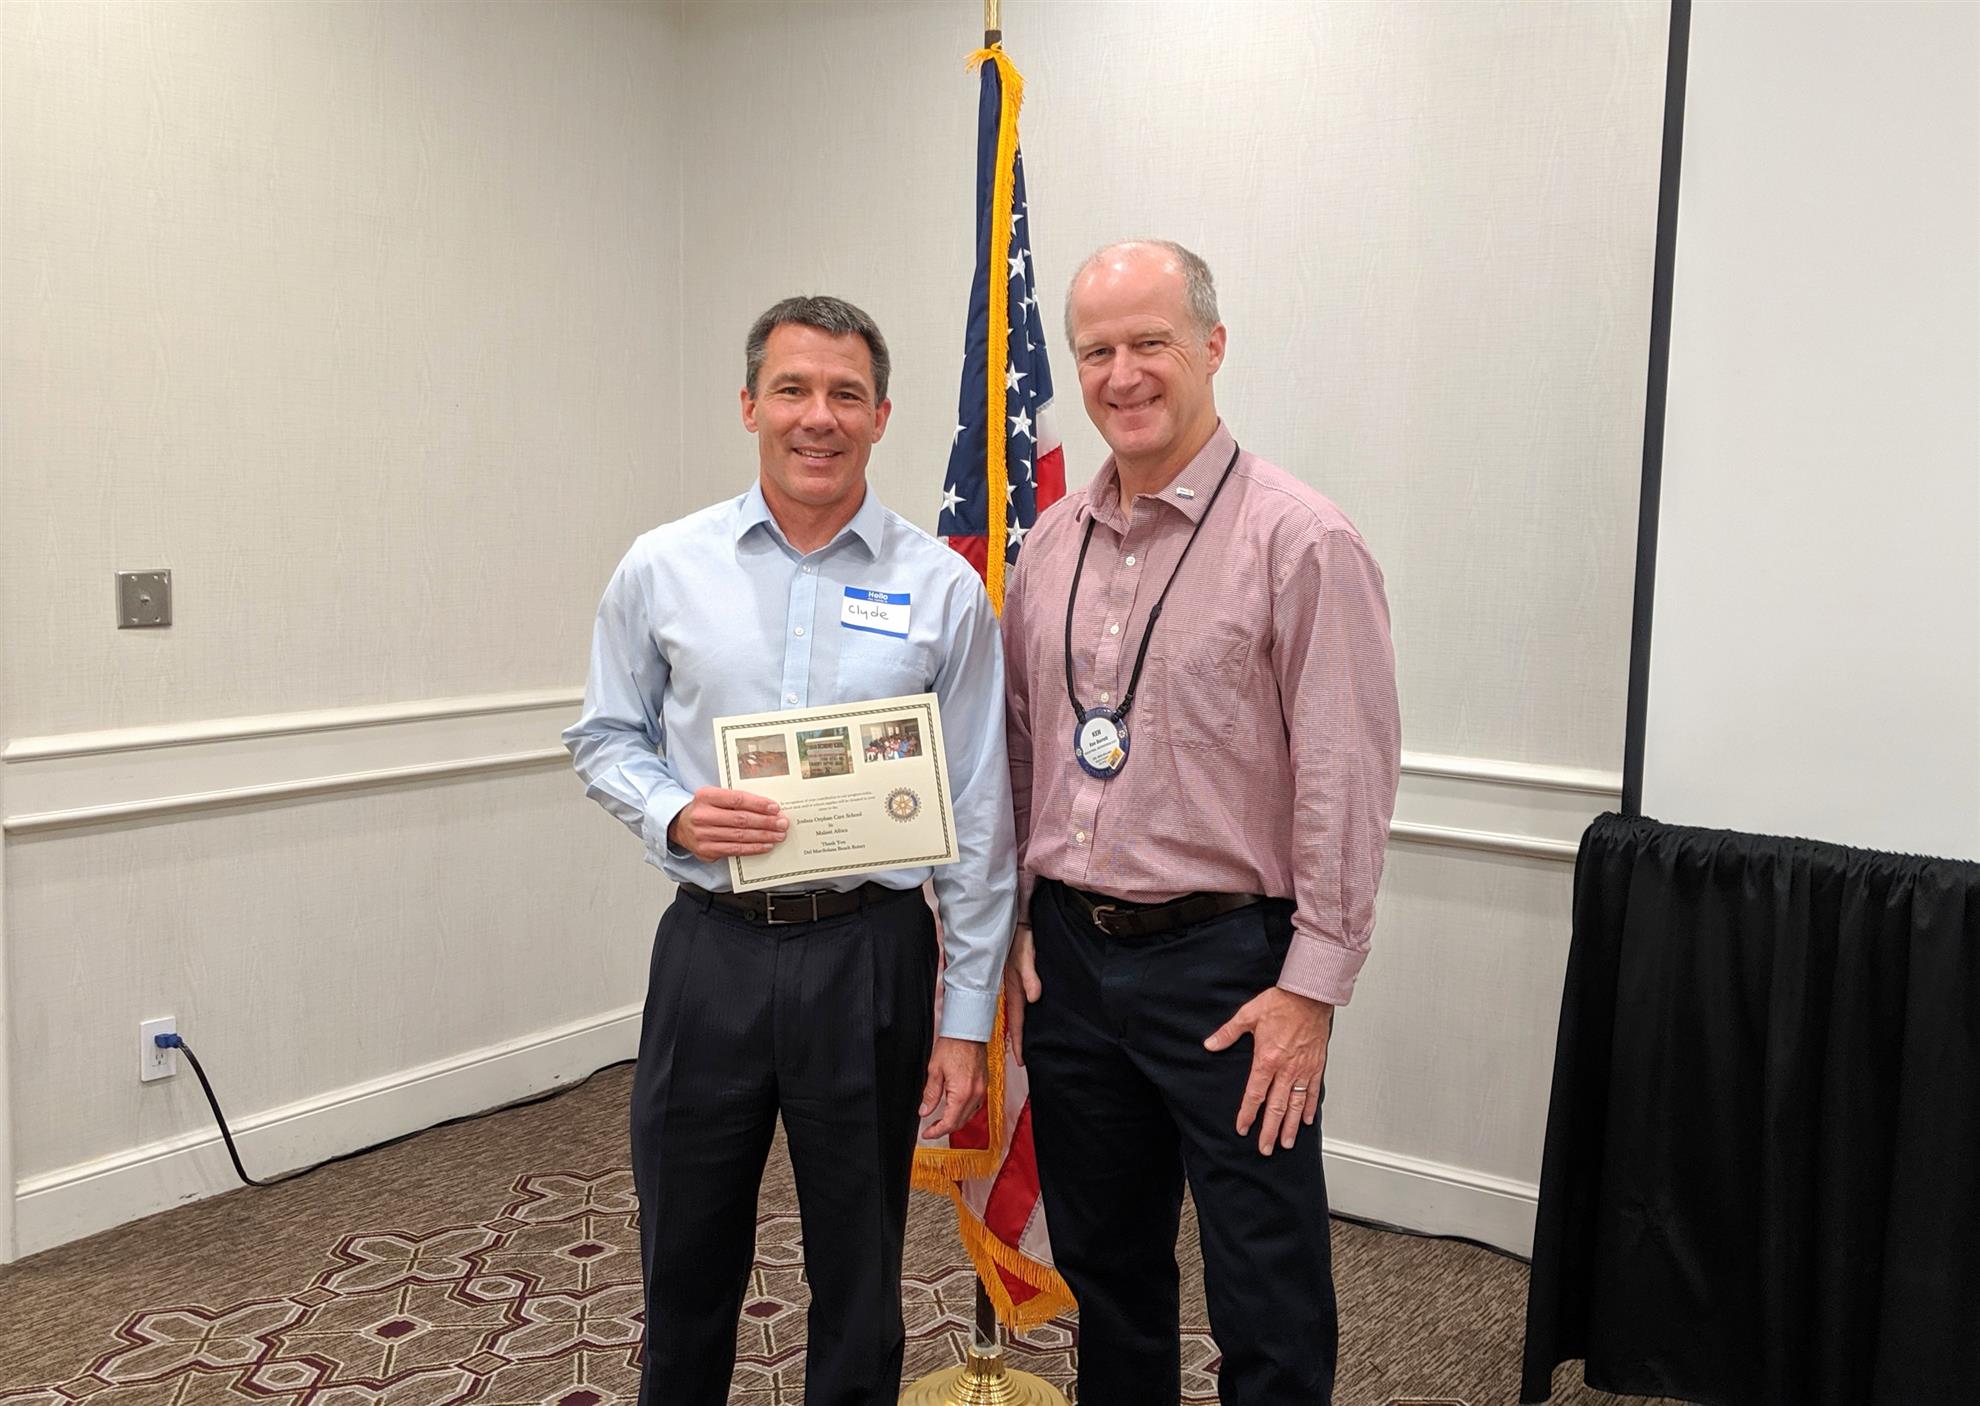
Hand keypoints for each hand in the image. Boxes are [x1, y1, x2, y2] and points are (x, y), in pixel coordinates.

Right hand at [666, 786, 787, 861]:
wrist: (680, 826)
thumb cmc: (704, 809)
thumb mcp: (714, 797)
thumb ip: (735, 799)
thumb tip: (767, 807)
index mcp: (705, 796)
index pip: (737, 799)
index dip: (758, 804)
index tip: (775, 808)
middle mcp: (702, 815)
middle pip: (741, 819)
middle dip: (766, 822)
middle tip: (782, 823)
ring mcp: (703, 835)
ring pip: (740, 836)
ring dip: (763, 836)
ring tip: (778, 835)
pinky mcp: (706, 851)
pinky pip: (735, 850)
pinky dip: (753, 848)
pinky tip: (766, 845)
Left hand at [919, 1036, 987, 1138]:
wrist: (968, 1031)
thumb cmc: (952, 1045)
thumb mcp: (934, 1071)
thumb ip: (930, 1094)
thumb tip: (925, 1112)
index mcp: (962, 1093)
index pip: (949, 1123)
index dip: (936, 1132)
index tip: (927, 1133)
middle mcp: (975, 1094)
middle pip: (960, 1122)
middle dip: (944, 1129)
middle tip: (930, 1129)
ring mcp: (981, 1089)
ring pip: (969, 1115)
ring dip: (955, 1121)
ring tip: (940, 1121)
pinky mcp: (984, 1084)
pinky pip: (975, 1105)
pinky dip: (964, 1112)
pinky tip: (955, 1109)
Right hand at [1003, 922, 1041, 1064]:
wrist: (1019, 920)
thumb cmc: (1022, 937)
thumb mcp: (1027, 956)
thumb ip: (1030, 976)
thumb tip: (1034, 998)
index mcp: (1014, 988)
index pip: (1017, 1021)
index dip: (1019, 1041)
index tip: (1020, 1060)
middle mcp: (1015, 988)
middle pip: (1016, 1020)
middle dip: (1018, 1040)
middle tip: (1022, 1058)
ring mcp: (1017, 983)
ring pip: (1019, 1012)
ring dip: (1020, 1027)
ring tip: (1024, 1043)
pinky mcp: (1021, 976)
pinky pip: (1022, 1001)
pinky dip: (1025, 1013)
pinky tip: (1030, 1016)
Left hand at [1203, 987, 1333, 1155]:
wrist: (1309, 994)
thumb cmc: (1281, 1003)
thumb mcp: (1248, 1015)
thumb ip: (1228, 1033)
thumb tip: (1210, 1044)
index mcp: (1267, 1059)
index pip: (1255, 1094)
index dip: (1247, 1114)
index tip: (1242, 1129)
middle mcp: (1286, 1069)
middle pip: (1276, 1107)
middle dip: (1269, 1131)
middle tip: (1265, 1149)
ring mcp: (1303, 1069)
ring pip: (1296, 1105)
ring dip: (1290, 1126)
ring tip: (1285, 1143)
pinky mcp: (1316, 1065)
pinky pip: (1312, 1092)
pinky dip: (1309, 1108)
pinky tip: (1306, 1121)